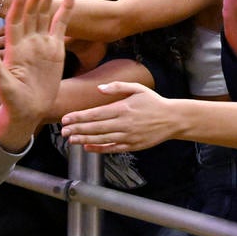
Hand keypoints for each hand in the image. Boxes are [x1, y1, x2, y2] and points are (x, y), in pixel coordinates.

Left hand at [0, 0, 73, 150]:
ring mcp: (41, 42)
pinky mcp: (55, 48)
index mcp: (14, 46)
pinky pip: (61, 24)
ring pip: (45, 13)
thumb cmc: (11, 101)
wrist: (27, 111)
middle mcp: (27, 41)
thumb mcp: (2, 83)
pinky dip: (66, 9)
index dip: (18, 3)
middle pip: (32, 11)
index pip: (15, 19)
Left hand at [59, 82, 173, 151]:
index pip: (95, 113)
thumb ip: (117, 87)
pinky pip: (112, 148)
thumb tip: (99, 89)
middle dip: (77, 129)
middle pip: (95, 128)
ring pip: (101, 139)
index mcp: (123, 108)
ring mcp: (128, 136)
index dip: (79, 117)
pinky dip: (99, 149)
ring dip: (84, 140)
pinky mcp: (132, 146)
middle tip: (63, 131)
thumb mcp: (137, 88)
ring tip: (71, 139)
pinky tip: (87, 147)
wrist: (173, 119)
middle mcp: (124, 123)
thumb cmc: (153, 102)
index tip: (66, 119)